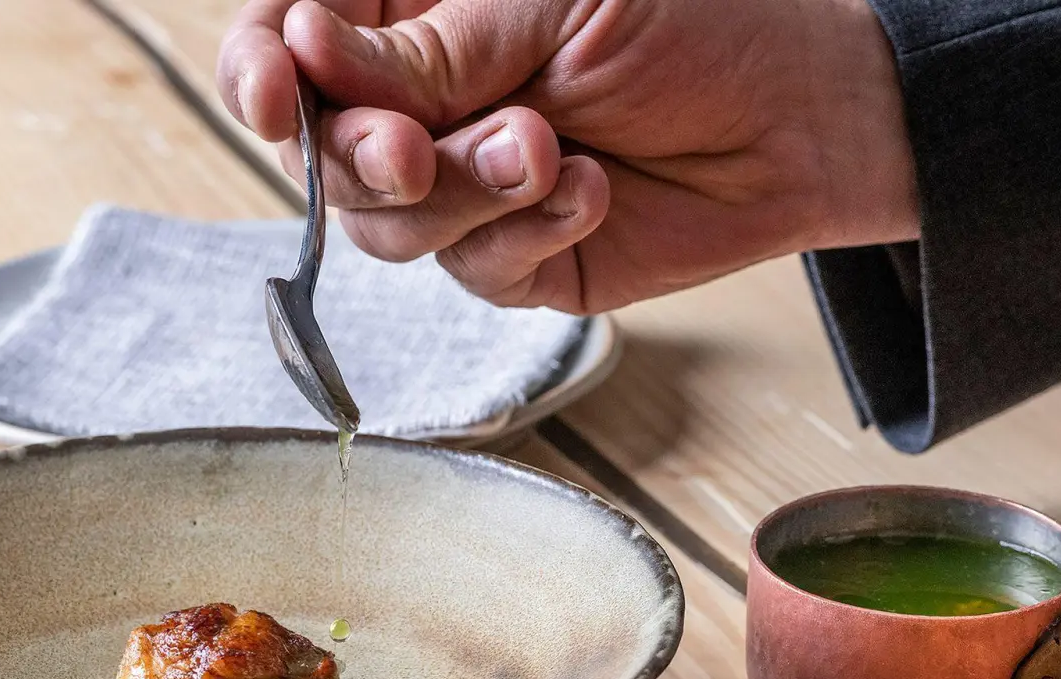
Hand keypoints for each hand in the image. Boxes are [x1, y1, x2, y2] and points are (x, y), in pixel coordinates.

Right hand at [217, 0, 918, 313]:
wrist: (799, 116)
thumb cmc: (691, 17)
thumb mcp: (547, 1)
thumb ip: (424, 48)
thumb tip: (300, 46)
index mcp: (416, 13)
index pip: (291, 41)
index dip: (260, 71)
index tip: (269, 96)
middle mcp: (425, 102)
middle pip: (323, 149)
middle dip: (361, 157)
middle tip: (414, 155)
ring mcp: (463, 186)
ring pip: (386, 226)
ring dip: (461, 194)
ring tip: (548, 152)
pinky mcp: (511, 256)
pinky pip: (471, 270)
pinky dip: (524, 232)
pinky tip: (590, 188)